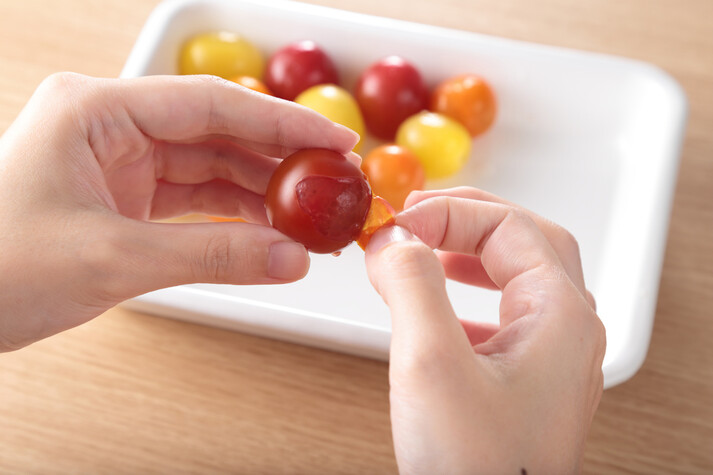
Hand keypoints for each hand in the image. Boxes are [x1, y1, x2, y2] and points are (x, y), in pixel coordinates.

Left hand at [0, 73, 357, 350]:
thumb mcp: (112, 258)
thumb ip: (210, 254)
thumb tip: (291, 258)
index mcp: (98, 109)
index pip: (211, 104)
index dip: (281, 120)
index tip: (334, 138)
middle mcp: (111, 126)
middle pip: (217, 133)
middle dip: (277, 159)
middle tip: (332, 182)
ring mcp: (118, 163)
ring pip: (210, 168)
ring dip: (260, 192)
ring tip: (310, 215)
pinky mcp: (123, 199)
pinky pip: (193, 201)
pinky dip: (232, 218)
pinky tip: (269, 232)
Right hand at [365, 187, 604, 473]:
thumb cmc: (477, 472)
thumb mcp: (431, 364)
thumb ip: (412, 286)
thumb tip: (394, 240)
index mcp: (560, 317)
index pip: (509, 228)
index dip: (449, 214)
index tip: (397, 225)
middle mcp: (566, 332)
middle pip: (526, 241)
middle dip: (470, 220)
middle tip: (419, 216)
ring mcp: (551, 359)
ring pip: (519, 276)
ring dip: (472, 253)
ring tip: (427, 248)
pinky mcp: (526, 383)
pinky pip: (505, 315)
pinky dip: (469, 294)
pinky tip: (438, 306)